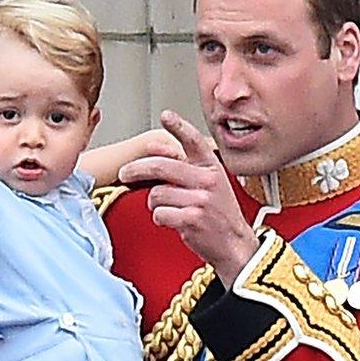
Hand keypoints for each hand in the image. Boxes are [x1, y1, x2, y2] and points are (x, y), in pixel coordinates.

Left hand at [118, 110, 257, 285]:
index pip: (194, 142)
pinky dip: (160, 219)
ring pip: (156, 193)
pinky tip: (172, 221)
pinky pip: (160, 214)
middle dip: (136, 169)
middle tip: (124, 174)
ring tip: (168, 208)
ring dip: (154, 203)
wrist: (235, 245)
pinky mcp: (193, 219)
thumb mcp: (207, 184)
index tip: (166, 115)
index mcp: (211, 168)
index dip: (179, 126)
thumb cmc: (217, 214)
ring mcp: (201, 200)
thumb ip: (183, 165)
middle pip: (161, 166)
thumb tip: (155, 147)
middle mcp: (207, 180)